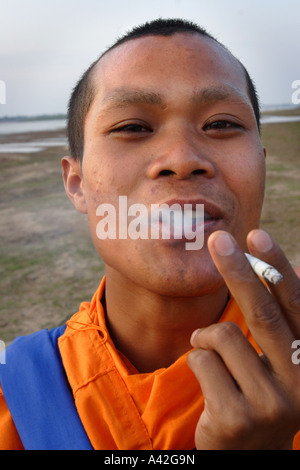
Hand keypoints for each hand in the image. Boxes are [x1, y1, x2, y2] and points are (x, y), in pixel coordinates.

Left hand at [187, 229, 299, 449]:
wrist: (249, 456)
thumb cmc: (260, 395)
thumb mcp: (279, 362)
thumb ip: (281, 324)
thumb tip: (290, 269)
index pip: (294, 306)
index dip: (276, 267)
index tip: (256, 235)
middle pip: (261, 313)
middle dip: (237, 270)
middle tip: (217, 239)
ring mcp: (270, 404)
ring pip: (221, 337)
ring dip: (206, 338)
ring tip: (213, 358)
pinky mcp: (237, 418)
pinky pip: (201, 361)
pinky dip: (196, 360)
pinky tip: (209, 384)